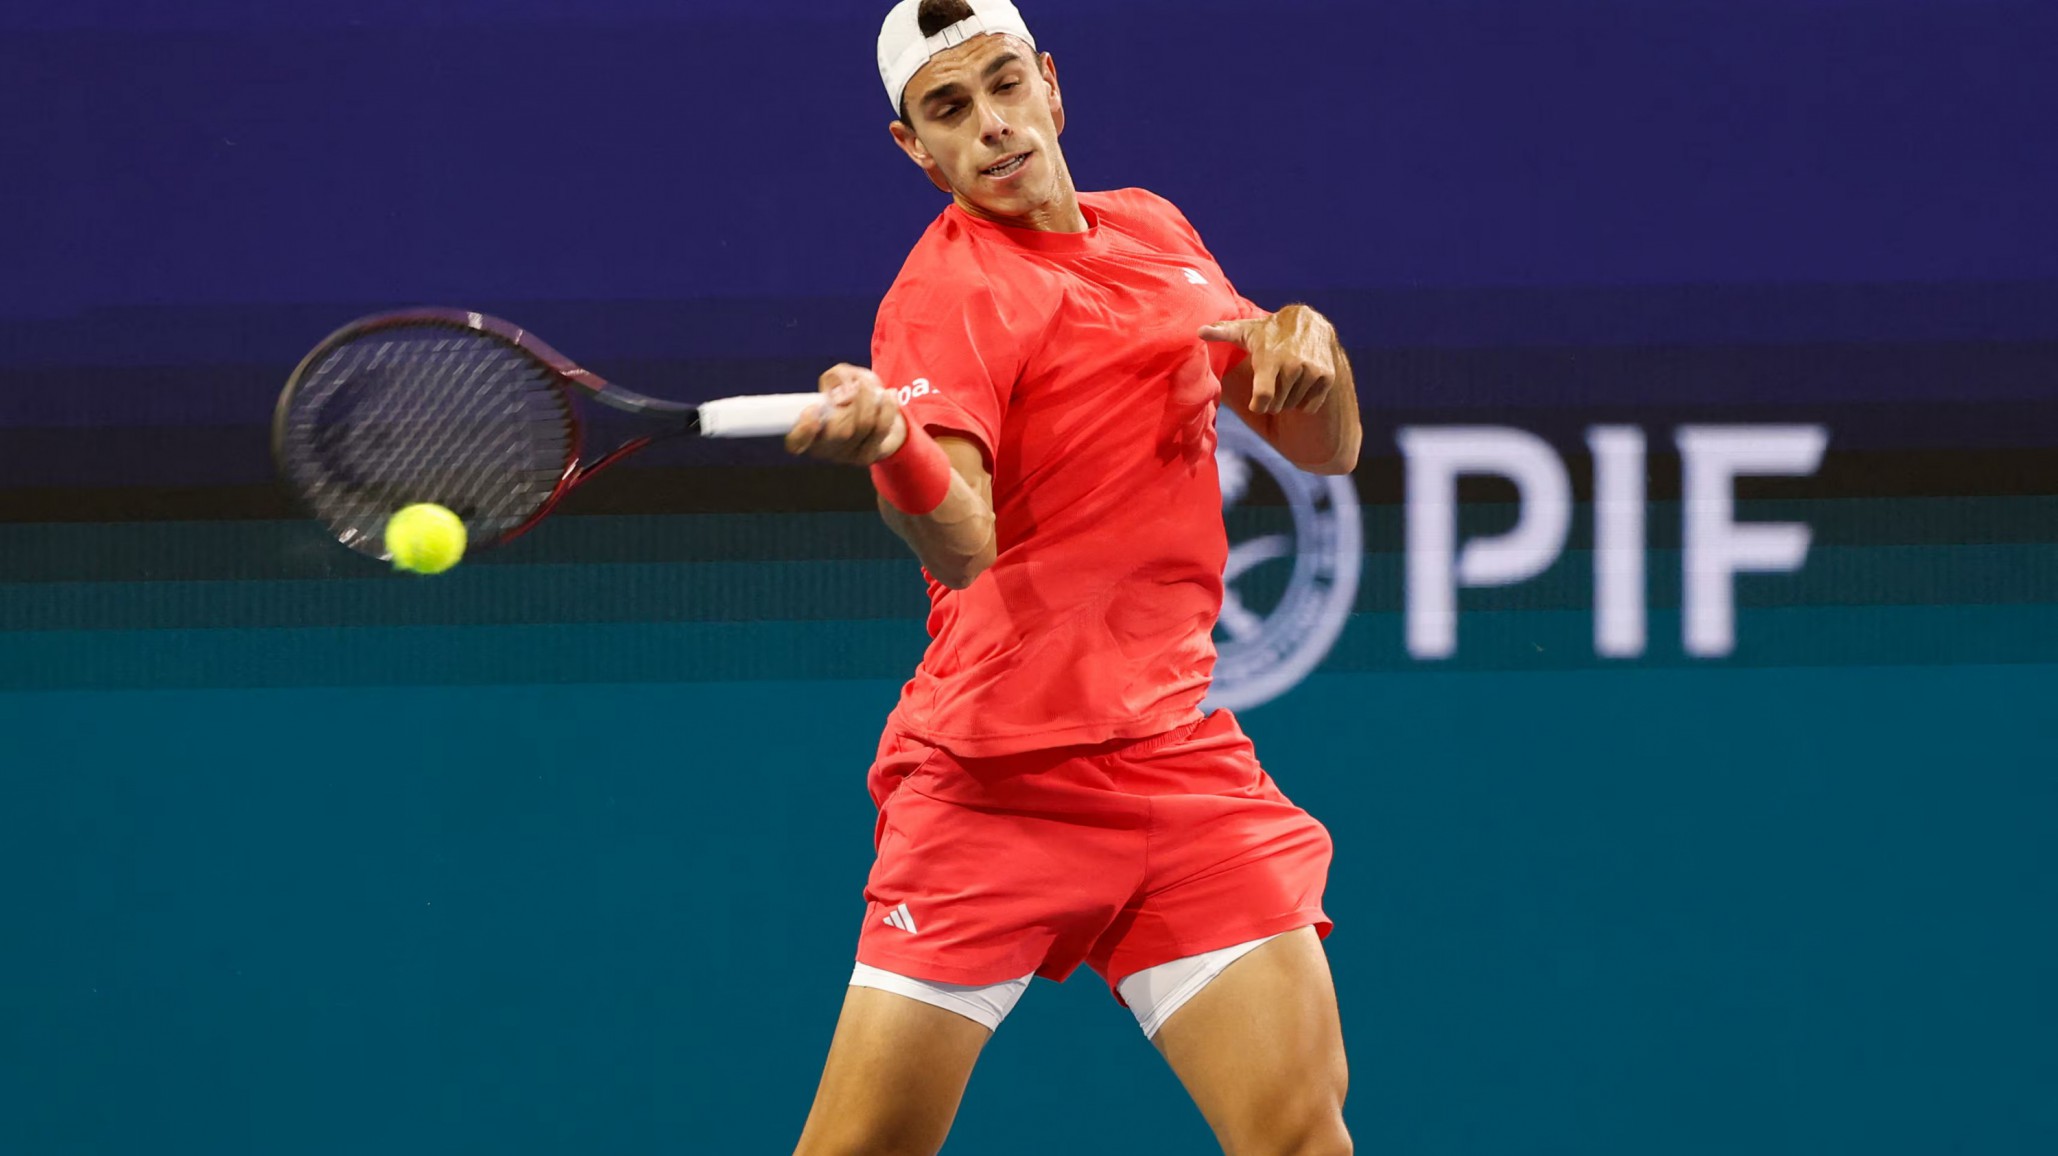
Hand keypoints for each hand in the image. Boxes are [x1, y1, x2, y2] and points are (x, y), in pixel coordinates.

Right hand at [784, 363, 908, 464]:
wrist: (882, 412)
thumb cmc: (852, 394)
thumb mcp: (840, 377)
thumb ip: (836, 377)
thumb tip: (843, 395)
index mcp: (808, 431)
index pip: (796, 442)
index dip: (803, 430)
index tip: (813, 409)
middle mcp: (824, 448)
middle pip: (837, 431)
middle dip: (852, 402)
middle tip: (858, 386)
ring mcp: (845, 456)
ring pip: (860, 427)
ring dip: (869, 399)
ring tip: (871, 386)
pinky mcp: (867, 457)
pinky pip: (879, 430)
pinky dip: (887, 408)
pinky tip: (890, 395)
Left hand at [1199, 305, 1340, 414]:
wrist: (1310, 324)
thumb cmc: (1269, 333)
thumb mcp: (1246, 332)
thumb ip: (1223, 333)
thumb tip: (1198, 331)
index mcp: (1270, 359)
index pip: (1264, 397)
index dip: (1259, 404)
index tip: (1257, 401)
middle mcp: (1293, 366)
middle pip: (1277, 405)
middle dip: (1272, 400)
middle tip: (1273, 382)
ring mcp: (1312, 371)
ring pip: (1293, 405)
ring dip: (1288, 399)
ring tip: (1287, 379)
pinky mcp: (1327, 377)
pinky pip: (1309, 406)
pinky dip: (1304, 400)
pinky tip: (1301, 382)